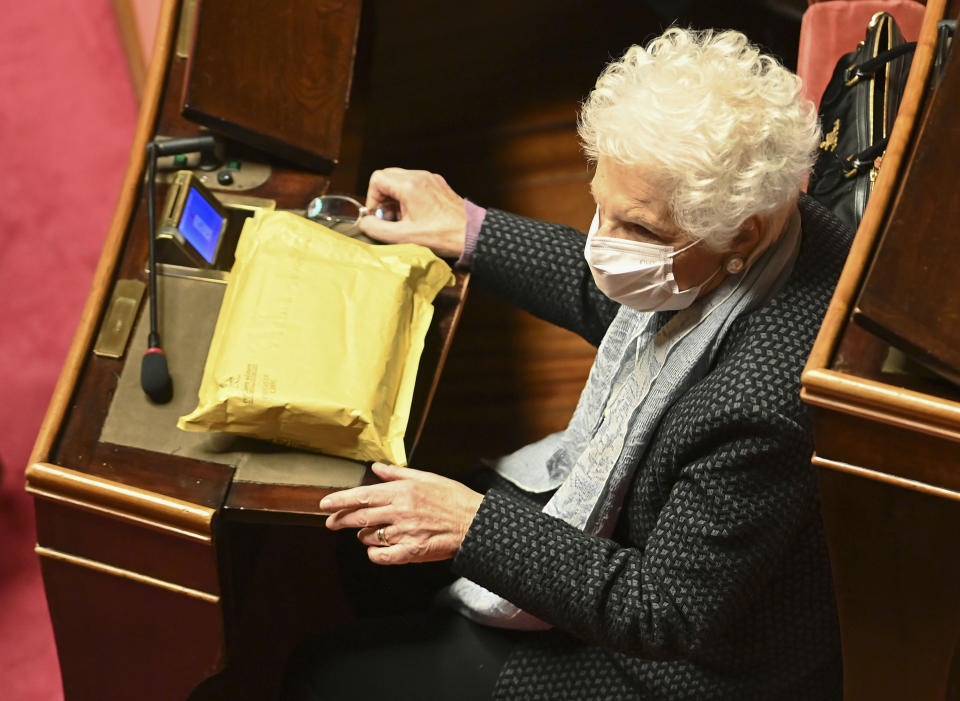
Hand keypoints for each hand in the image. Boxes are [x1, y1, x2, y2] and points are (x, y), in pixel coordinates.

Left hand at [319, 462, 483, 564]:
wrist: (475, 522)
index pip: (362, 495)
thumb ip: (398, 474)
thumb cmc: (453, 498)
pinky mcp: (411, 551)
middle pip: (359, 517)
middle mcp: (399, 511)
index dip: (340, 500)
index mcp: (402, 491)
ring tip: (367, 533)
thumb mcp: (426, 477)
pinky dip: (374, 554)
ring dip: (363, 535)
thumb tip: (377, 467)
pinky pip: (382, 556)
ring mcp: (404, 532)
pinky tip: (376, 550)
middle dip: (340, 520)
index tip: (325, 504)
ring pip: (369, 537)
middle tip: (331, 522)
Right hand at [359, 168, 466, 257]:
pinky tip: (414, 216)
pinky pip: (415, 184)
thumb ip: (378, 229)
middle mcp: (420, 176)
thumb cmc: (442, 235)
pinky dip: (408, 197)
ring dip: (395, 198)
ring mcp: (431, 179)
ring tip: (402, 219)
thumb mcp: (404, 237)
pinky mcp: (438, 185)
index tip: (378, 215)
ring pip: (401, 179)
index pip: (377, 179)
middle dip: (382, 197)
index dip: (372, 198)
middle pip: (388, 176)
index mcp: (410, 185)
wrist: (471, 234)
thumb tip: (364, 223)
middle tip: (388, 217)